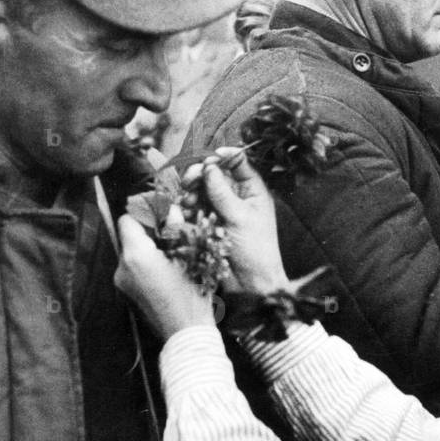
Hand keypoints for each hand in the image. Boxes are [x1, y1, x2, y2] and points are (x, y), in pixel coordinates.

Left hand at [115, 214, 215, 341]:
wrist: (186, 334)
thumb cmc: (191, 296)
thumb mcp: (189, 256)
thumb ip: (175, 229)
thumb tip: (170, 210)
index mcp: (136, 255)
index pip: (127, 220)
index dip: (144, 217)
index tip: (162, 220)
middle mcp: (122, 267)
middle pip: (128, 237)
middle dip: (148, 234)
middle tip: (172, 238)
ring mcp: (122, 282)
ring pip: (131, 253)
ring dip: (148, 250)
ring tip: (172, 258)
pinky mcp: (126, 293)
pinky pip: (133, 269)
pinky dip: (146, 265)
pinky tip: (167, 273)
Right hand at [183, 148, 290, 294]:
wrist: (250, 284)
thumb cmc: (256, 250)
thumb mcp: (240, 217)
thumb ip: (222, 191)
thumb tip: (208, 166)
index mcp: (252, 190)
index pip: (237, 162)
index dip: (222, 156)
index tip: (207, 156)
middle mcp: (236, 196)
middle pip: (214, 174)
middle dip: (199, 175)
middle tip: (189, 180)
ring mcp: (221, 210)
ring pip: (200, 190)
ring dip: (191, 192)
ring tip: (186, 201)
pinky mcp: (208, 223)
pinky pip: (194, 208)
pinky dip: (187, 207)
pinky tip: (183, 212)